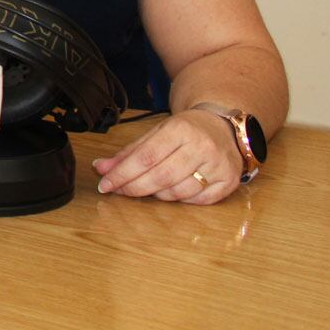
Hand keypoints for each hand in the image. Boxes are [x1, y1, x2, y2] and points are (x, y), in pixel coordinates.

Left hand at [92, 109, 238, 204]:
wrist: (226, 129)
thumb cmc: (186, 131)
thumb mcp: (157, 133)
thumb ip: (130, 152)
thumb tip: (101, 168)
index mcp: (180, 129)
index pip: (146, 157)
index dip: (123, 173)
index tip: (105, 184)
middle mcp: (202, 147)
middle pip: (161, 177)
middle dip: (134, 187)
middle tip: (117, 191)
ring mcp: (218, 166)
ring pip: (178, 192)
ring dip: (156, 194)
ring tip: (147, 187)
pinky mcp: (228, 183)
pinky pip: (197, 201)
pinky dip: (179, 200)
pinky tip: (171, 191)